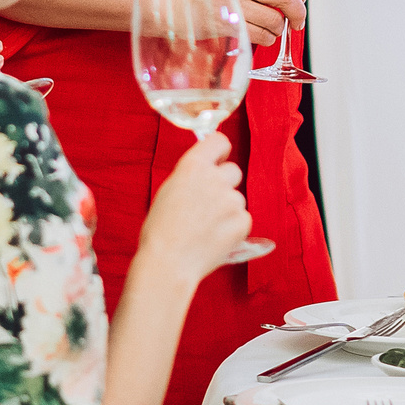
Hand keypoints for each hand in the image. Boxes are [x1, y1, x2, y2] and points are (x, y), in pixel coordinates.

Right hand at [138, 135, 251, 281]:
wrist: (168, 262)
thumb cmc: (161, 229)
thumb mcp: (169, 189)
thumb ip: (192, 176)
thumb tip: (207, 171)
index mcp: (193, 166)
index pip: (220, 141)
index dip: (219, 152)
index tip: (217, 161)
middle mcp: (215, 178)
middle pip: (233, 170)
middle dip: (225, 183)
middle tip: (209, 203)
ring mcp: (231, 200)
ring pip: (237, 198)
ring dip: (228, 209)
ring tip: (206, 227)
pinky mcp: (243, 222)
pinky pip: (243, 219)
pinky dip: (233, 228)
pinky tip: (215, 238)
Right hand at [221, 0, 306, 41]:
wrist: (177, 2)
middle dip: (298, 12)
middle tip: (298, 20)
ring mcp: (235, 4)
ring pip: (275, 19)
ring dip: (280, 28)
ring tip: (274, 28)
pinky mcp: (230, 25)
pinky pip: (262, 35)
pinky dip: (269, 38)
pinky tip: (264, 35)